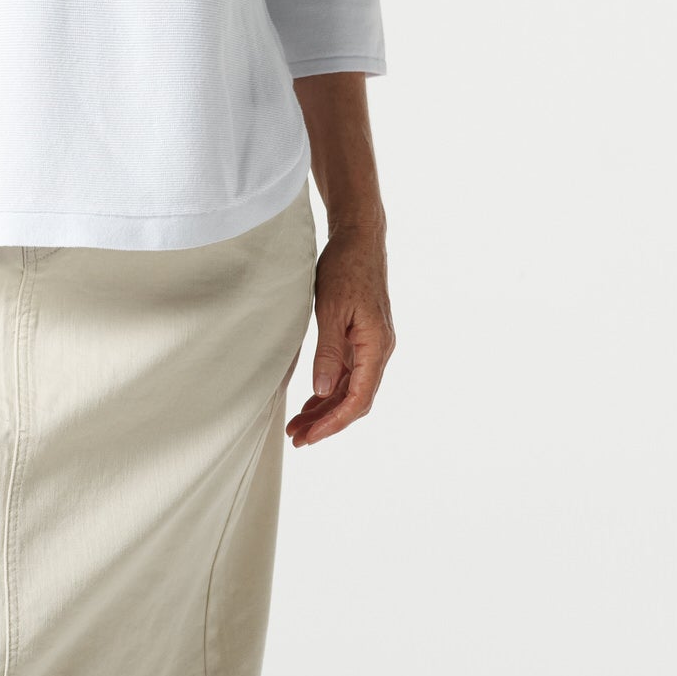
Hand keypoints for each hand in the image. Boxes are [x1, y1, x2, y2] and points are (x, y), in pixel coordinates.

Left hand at [285, 219, 394, 448]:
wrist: (359, 238)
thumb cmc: (345, 267)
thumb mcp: (330, 309)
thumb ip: (328, 352)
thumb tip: (323, 391)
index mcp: (376, 345)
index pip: (358, 398)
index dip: (334, 422)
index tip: (310, 436)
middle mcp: (379, 349)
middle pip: (355, 399)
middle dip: (327, 421)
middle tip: (297, 438)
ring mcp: (372, 343)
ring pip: (352, 387)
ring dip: (326, 408)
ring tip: (299, 425)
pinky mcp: (362, 336)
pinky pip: (350, 372)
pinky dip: (330, 388)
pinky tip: (312, 399)